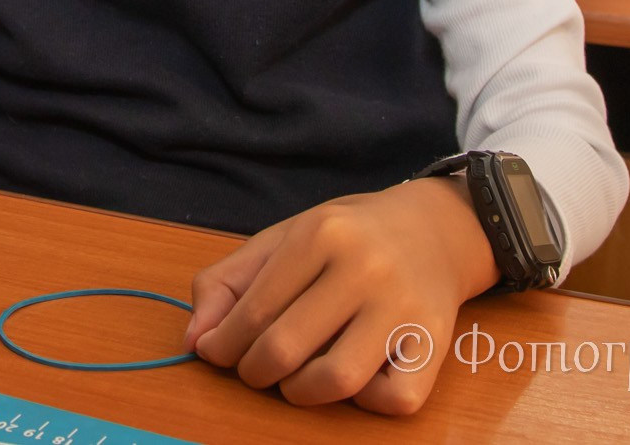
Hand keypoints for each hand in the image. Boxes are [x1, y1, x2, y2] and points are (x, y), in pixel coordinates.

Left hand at [186, 178, 498, 413]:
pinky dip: (365, 400)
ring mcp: (404, 307)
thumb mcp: (284, 240)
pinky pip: (392, 398)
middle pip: (285, 349)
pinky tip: (356, 376)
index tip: (218, 352)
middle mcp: (366, 267)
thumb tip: (194, 343)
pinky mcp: (435, 343)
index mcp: (323, 234)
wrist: (434, 230)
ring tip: (296, 377)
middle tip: (256, 367)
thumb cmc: (346, 240)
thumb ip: (227, 283)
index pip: (253, 311)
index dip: (223, 344)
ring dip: (300, 392)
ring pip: (335, 380)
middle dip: (255, 371)